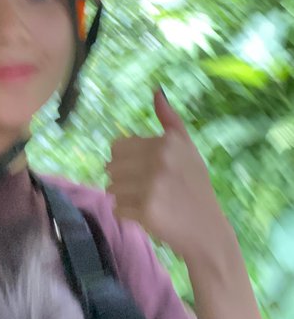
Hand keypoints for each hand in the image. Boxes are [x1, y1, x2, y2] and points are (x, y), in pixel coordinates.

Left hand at [107, 89, 228, 260]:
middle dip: (124, 180)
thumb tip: (156, 90)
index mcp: (165, 142)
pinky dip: (128, 215)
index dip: (127, 161)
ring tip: (148, 201)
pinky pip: (117, 209)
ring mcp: (152, 186)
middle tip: (148, 189)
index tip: (146, 171)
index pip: (117, 147)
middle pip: (111, 168)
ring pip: (112, 189)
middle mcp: (159, 160)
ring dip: (125, 198)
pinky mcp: (147, 210)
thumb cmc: (194, 184)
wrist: (207, 228)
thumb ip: (170, 119)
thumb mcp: (187, 147)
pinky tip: (148, 215)